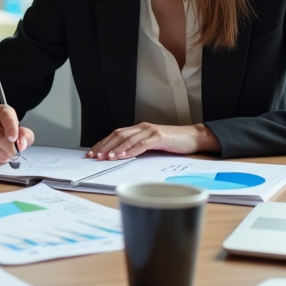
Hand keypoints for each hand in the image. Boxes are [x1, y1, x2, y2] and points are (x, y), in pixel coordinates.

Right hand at [0, 105, 33, 164]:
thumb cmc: (7, 131)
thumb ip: (26, 136)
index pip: (7, 117)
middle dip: (9, 149)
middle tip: (14, 153)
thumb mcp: (21, 131)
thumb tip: (22, 143)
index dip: (11, 129)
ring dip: (1, 155)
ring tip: (6, 154)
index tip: (14, 139)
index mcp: (2, 111)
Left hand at [86, 122, 220, 159]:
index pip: (116, 134)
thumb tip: (119, 157)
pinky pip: (142, 144)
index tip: (92, 152)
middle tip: (94, 156)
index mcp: (139, 129)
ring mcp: (151, 131)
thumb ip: (138, 147)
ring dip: (115, 149)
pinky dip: (131, 150)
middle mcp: (142, 127)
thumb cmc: (173, 143)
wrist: (193, 137)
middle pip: (118, 135)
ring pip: (128, 139)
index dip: (103, 143)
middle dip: (104, 146)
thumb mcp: (151, 144)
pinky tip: (123, 156)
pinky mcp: (159, 137)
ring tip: (105, 157)